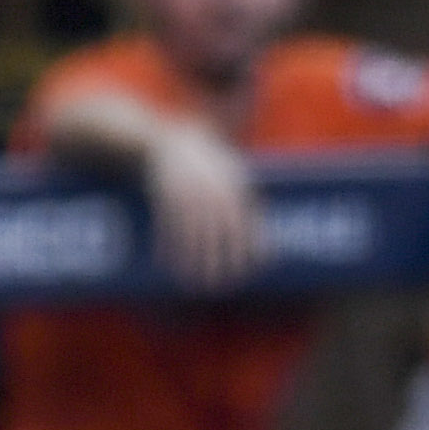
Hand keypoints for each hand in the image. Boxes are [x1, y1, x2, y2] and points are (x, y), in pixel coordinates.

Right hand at [140, 132, 260, 287]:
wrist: (173, 143)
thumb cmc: (210, 163)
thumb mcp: (234, 176)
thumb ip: (247, 203)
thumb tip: (262, 240)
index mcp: (232, 187)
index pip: (244, 223)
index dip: (247, 249)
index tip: (247, 271)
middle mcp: (211, 192)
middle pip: (218, 233)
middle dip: (218, 261)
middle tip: (219, 286)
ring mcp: (188, 194)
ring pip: (191, 233)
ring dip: (191, 261)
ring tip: (193, 283)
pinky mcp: (166, 195)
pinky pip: (168, 226)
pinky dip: (168, 247)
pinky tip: (168, 265)